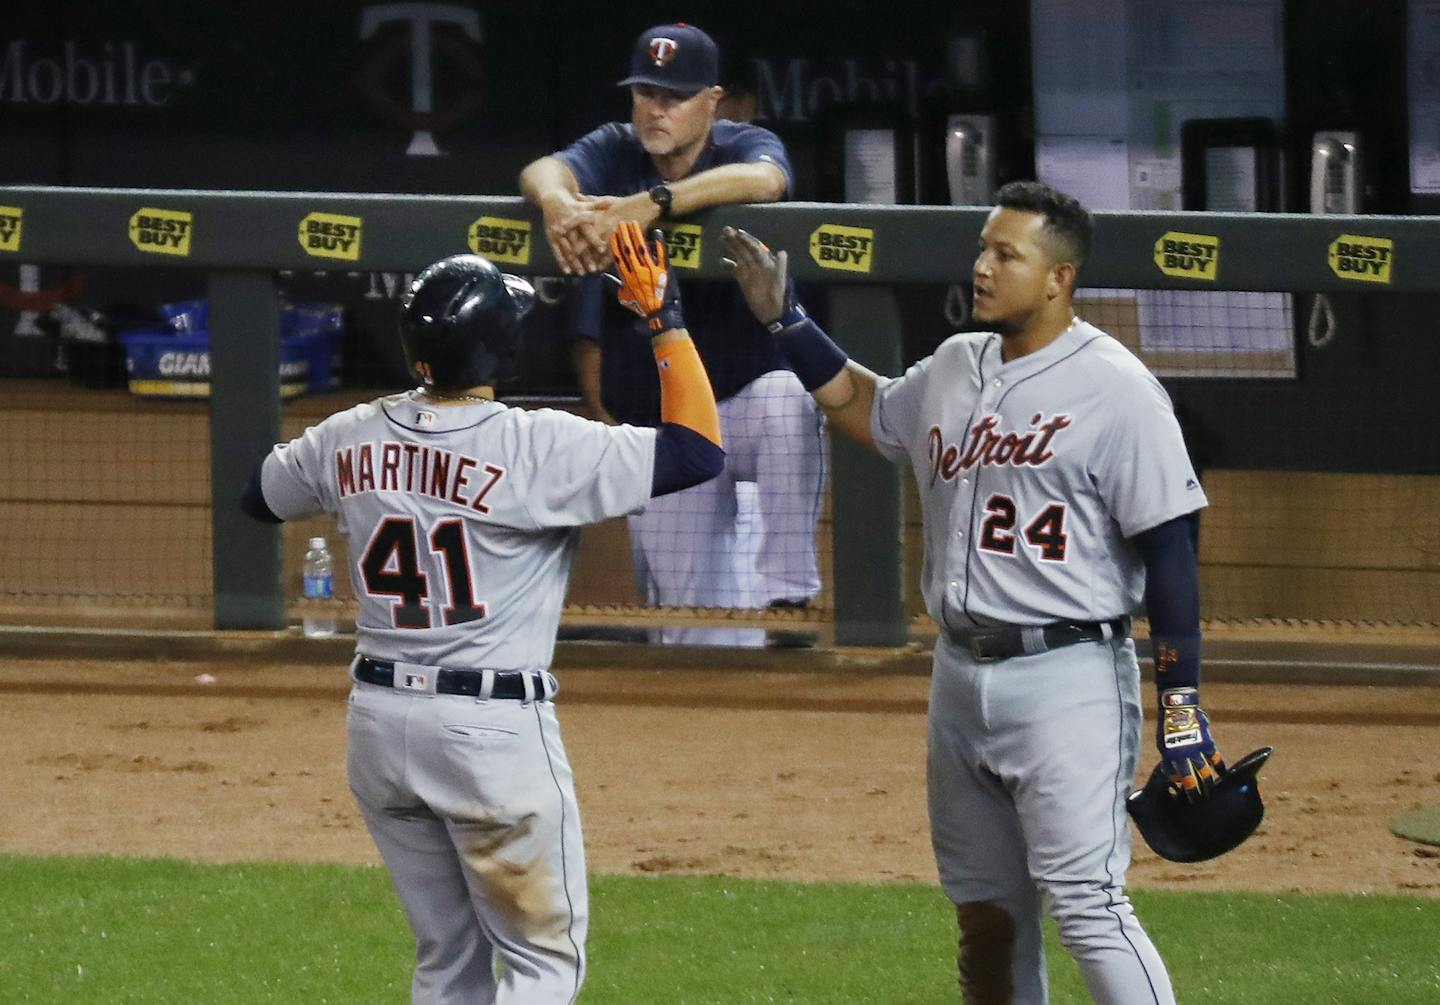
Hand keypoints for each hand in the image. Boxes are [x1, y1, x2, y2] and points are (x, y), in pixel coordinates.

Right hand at [539, 193, 611, 274]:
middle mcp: (567, 225)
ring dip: (575, 262)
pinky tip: (568, 272)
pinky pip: (556, 251)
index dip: (594, 239)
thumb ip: (598, 205)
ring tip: (582, 273)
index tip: (602, 250)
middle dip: (585, 257)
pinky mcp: (551, 237)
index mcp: (577, 217)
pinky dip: (562, 262)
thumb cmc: (573, 205)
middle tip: (593, 269)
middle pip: (577, 243)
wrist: (552, 199)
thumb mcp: (585, 204)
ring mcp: (558, 232)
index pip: (587, 230)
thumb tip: (612, 203)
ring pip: (567, 250)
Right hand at [609, 221, 682, 333]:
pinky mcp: (663, 271)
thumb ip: (614, 284)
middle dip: (624, 235)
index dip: (615, 244)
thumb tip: (603, 275)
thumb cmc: (640, 305)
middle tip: (622, 222)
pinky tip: (657, 232)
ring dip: (637, 235)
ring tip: (634, 223)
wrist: (658, 313)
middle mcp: (637, 271)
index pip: (618, 257)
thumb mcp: (624, 297)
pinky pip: (661, 255)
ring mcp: (650, 270)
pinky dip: (659, 244)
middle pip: (628, 250)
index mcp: (627, 277)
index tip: (613, 233)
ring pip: (642, 249)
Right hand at [720, 226, 792, 325]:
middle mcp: (758, 265)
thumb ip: (781, 267)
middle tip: (726, 230)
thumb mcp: (781, 281)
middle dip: (736, 240)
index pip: (756, 248)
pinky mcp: (744, 281)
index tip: (738, 233)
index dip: (747, 240)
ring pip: (739, 256)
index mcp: (767, 263)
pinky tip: (722, 261)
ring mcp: (750, 272)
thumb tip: (782, 252)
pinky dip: (728, 265)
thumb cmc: (780, 297)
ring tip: (722, 238)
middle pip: (745, 249)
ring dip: (731, 247)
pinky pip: (735, 270)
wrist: (774, 312)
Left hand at [1157, 687, 1225, 801]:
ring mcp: (1197, 750)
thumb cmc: (1166, 727)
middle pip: (1191, 779)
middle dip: (1196, 792)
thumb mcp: (1161, 745)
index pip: (1176, 778)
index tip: (1184, 798)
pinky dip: (1220, 767)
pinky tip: (1225, 776)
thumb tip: (1174, 775)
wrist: (1177, 708)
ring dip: (1208, 784)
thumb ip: (1168, 760)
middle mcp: (1183, 756)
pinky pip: (1216, 759)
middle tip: (1200, 802)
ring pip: (1205, 772)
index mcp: (1170, 756)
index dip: (1181, 788)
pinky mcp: (1207, 743)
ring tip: (1212, 793)